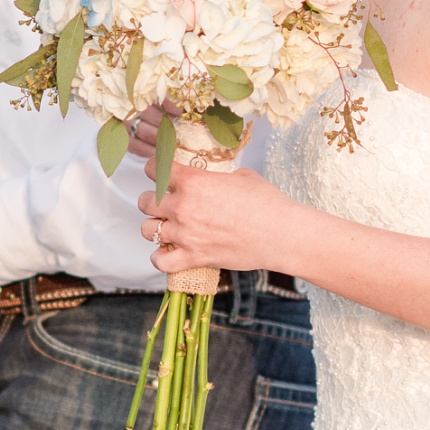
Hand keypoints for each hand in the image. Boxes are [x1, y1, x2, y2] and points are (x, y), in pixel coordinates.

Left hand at [137, 161, 301, 282]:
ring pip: (147, 230)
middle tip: (166, 203)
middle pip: (145, 201)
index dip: (156, 169)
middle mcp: (184, 207)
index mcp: (194, 182)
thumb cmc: (268, 203)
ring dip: (156, 227)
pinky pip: (160, 261)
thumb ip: (217, 177)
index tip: (161, 173)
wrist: (284, 235)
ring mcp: (186, 235)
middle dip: (153, 200)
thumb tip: (213, 180)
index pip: (155, 169)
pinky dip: (161, 257)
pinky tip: (170, 251)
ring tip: (169, 227)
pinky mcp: (194, 258)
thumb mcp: (242, 177)